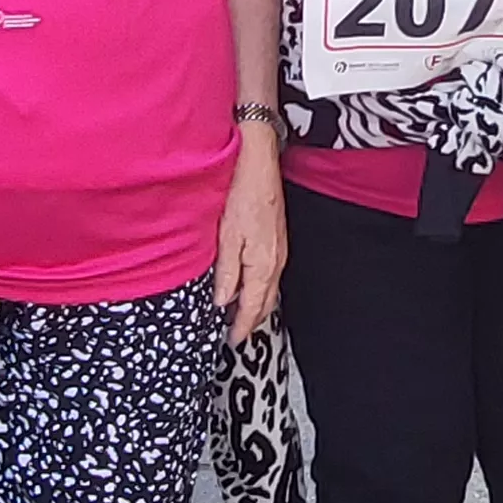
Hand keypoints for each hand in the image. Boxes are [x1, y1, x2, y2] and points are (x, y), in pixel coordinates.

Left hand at [213, 124, 284, 341]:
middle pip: (266, 302)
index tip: (232, 341)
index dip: (243, 327)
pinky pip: (269, 273)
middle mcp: (276, 261)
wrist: (259, 161)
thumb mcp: (226, 236)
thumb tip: (223, 301)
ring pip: (269, 288)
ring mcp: (279, 249)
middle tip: (235, 335)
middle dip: (252, 320)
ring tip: (239, 315)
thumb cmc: (243, 193)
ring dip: (256, 304)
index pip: (254, 307)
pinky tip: (247, 284)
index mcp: (264, 264)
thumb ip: (226, 272)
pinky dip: (259, 286)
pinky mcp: (276, 238)